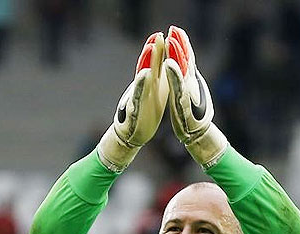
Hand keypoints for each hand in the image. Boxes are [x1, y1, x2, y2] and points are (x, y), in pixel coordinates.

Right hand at [98, 32, 168, 172]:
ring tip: (150, 48)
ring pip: (142, 76)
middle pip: (147, 65)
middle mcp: (143, 87)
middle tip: (158, 34)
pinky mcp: (134, 109)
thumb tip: (167, 62)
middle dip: (153, 50)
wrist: (132, 135)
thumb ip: (160, 77)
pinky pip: (138, 95)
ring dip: (145, 62)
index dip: (159, 48)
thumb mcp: (156, 92)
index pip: (154, 63)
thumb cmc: (145, 112)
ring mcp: (137, 97)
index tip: (164, 33)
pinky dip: (141, 84)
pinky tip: (145, 74)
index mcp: (151, 83)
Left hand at [164, 25, 226, 167]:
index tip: (176, 30)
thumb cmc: (192, 118)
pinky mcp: (183, 101)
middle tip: (174, 28)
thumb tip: (189, 73)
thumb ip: (188, 84)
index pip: (187, 59)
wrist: (197, 136)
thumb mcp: (189, 96)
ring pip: (183, 69)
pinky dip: (174, 73)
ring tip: (172, 38)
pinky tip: (168, 62)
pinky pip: (178, 85)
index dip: (182, 44)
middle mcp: (191, 83)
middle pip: (186, 59)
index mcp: (190, 81)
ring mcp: (189, 91)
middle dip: (180, 43)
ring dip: (178, 53)